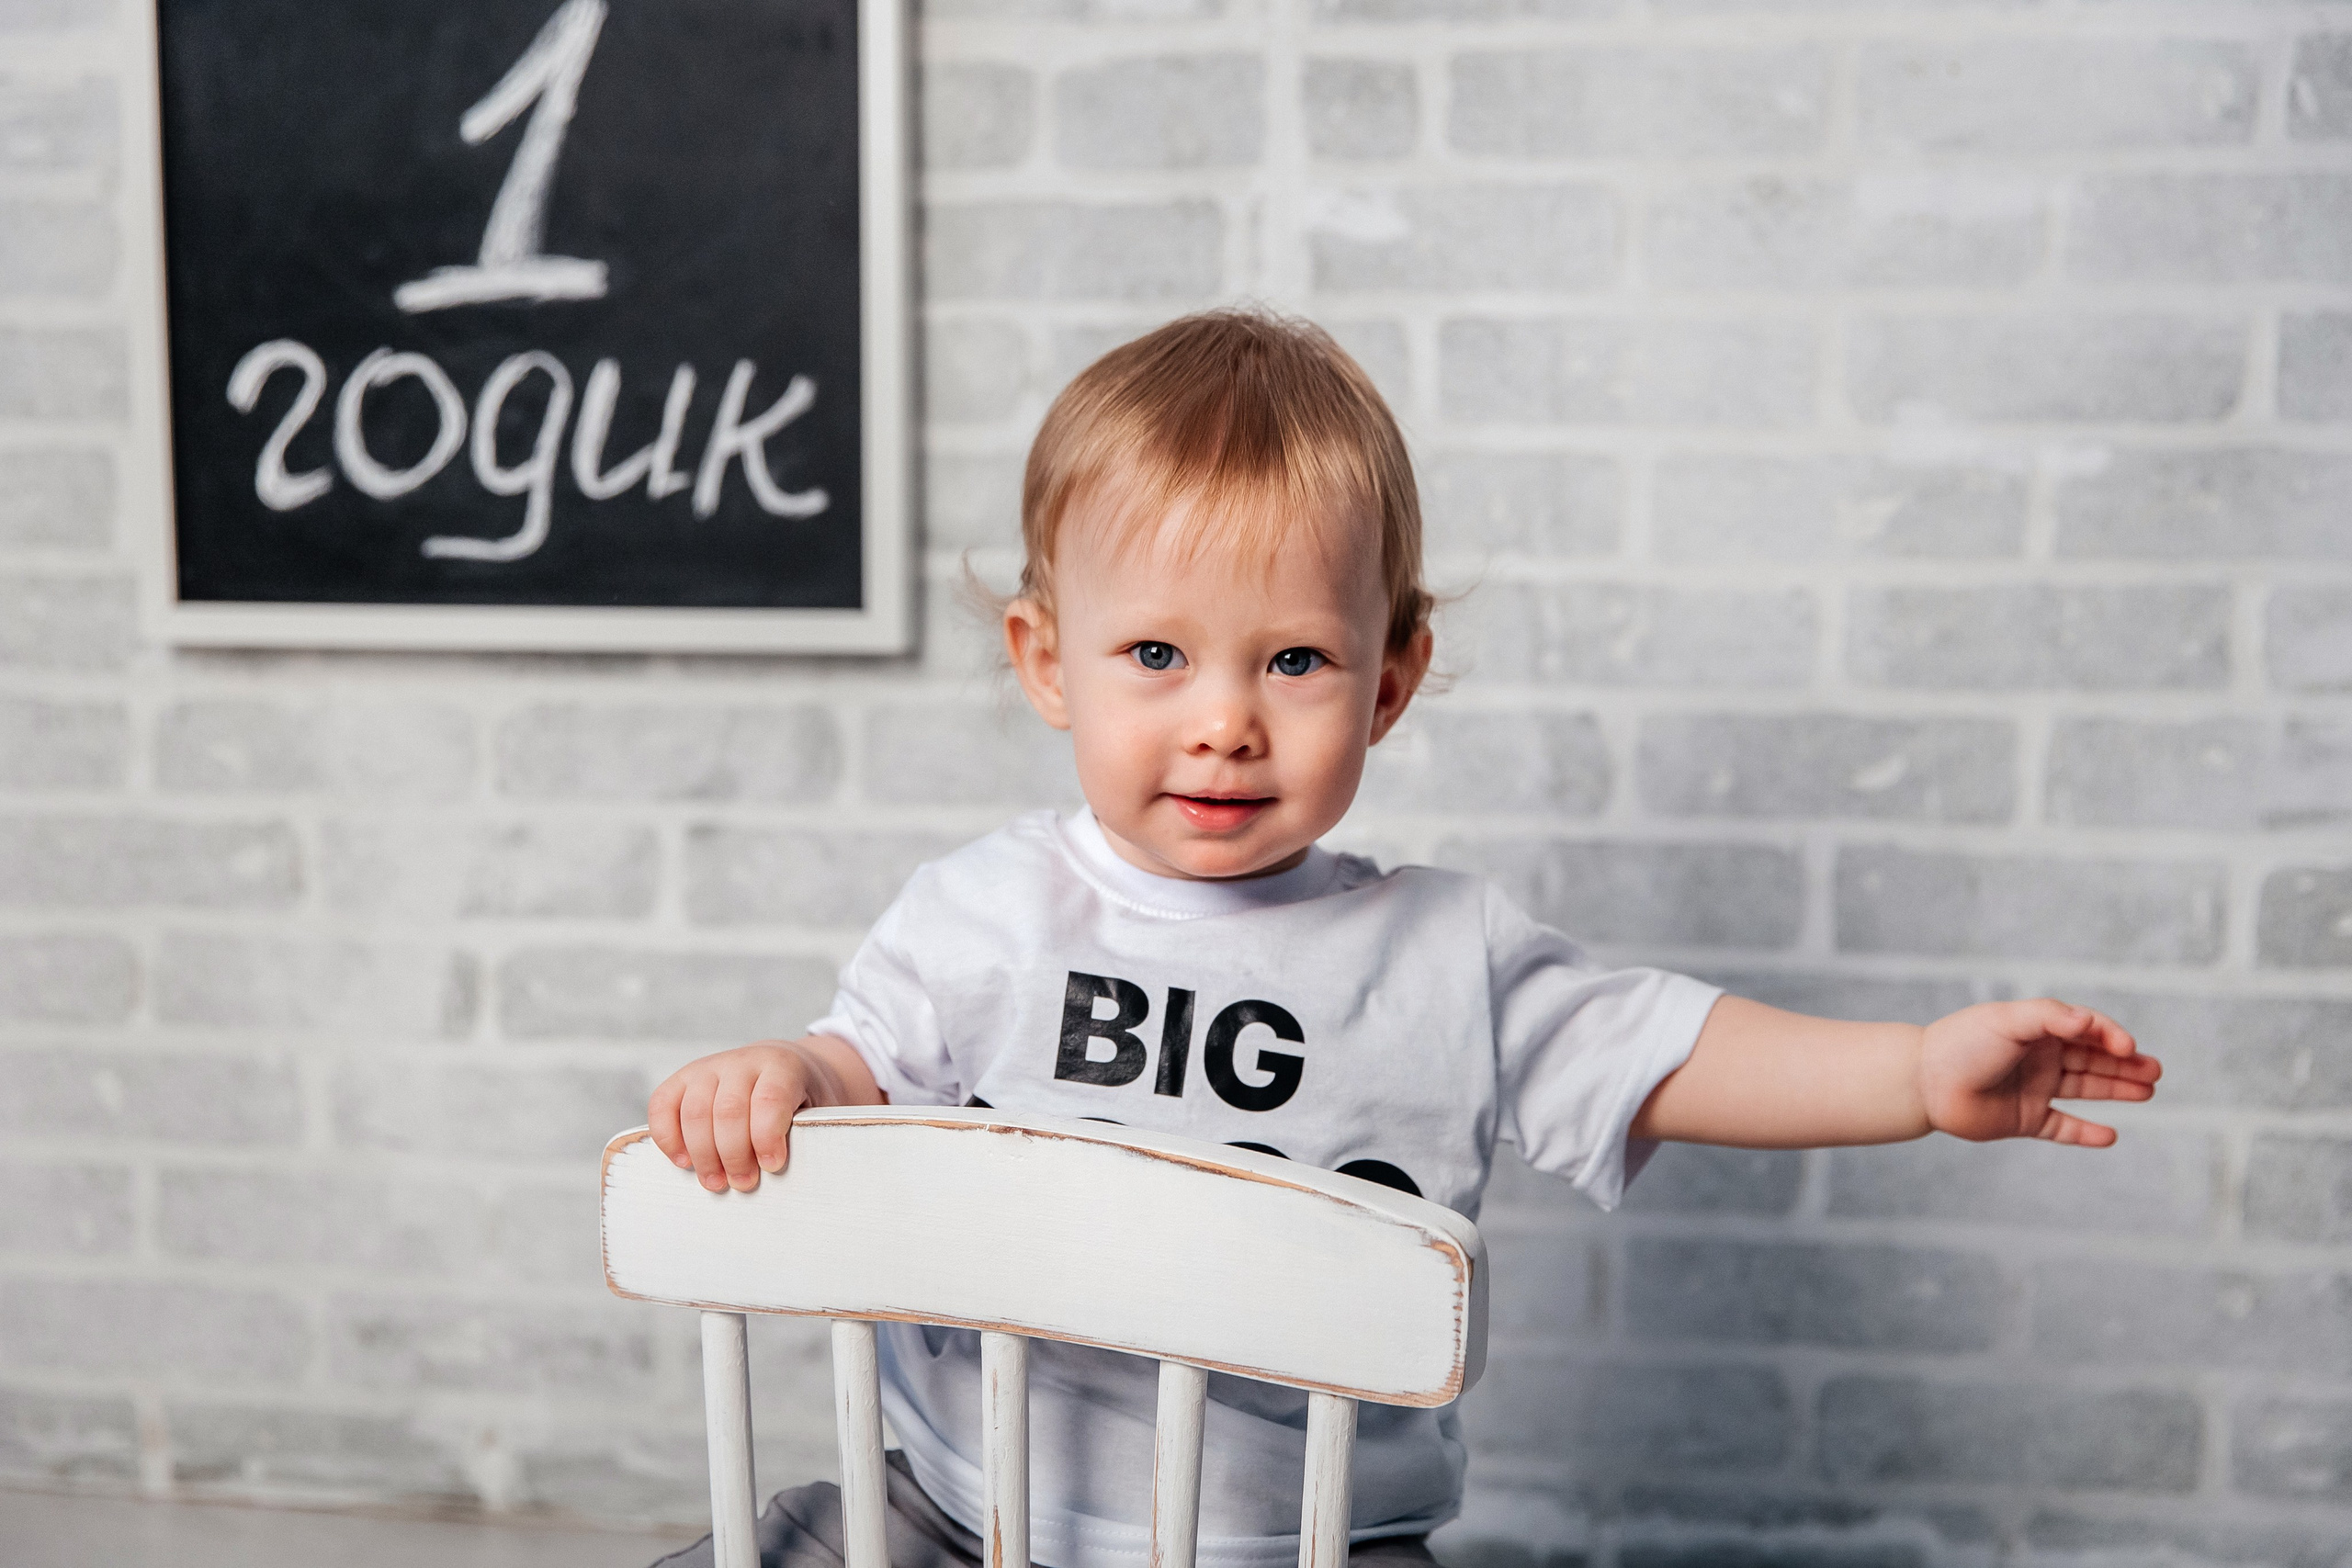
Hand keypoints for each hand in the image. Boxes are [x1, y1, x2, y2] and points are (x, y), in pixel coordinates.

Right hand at [647, 1035, 880, 1192]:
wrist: (782, 1065)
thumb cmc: (801, 1099)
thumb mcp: (818, 1110)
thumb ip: (808, 1134)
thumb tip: (793, 1177)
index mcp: (782, 1066)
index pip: (769, 1099)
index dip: (767, 1137)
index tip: (772, 1165)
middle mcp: (743, 1061)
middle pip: (728, 1111)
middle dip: (734, 1155)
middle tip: (744, 1184)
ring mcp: (709, 1067)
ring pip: (694, 1112)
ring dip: (703, 1155)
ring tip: (716, 1182)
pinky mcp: (683, 1078)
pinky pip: (662, 1105)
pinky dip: (667, 1137)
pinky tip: (683, 1161)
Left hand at [1917, 1000, 2159, 1146]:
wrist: (1923, 1083)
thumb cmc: (1962, 1044)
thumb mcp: (2008, 1020)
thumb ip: (2051, 1017)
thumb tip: (2092, 1023)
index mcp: (2036, 1030)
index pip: (2086, 1030)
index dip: (2111, 1037)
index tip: (2130, 1048)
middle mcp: (2039, 1058)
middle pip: (2092, 1059)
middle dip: (2126, 1064)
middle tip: (2156, 1072)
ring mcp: (2034, 1089)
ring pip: (2084, 1089)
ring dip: (2116, 1090)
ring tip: (2148, 1091)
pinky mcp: (2024, 1120)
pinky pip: (2062, 1128)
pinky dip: (2085, 1132)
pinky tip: (2110, 1135)